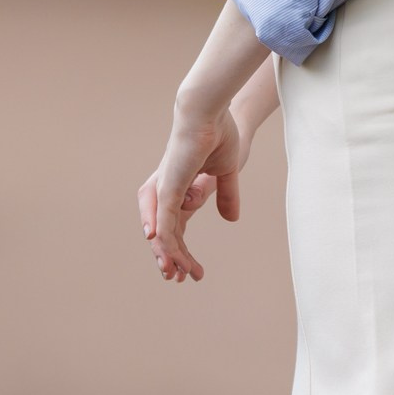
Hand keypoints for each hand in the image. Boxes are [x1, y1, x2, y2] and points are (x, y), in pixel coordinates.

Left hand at [137, 99, 246, 282]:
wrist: (213, 113)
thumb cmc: (220, 134)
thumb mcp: (226, 172)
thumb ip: (227, 196)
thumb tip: (231, 220)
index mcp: (179, 187)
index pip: (175, 227)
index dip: (180, 250)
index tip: (193, 272)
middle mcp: (166, 190)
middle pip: (163, 234)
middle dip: (170, 259)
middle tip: (177, 280)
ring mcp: (165, 188)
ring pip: (162, 232)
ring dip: (169, 255)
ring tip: (177, 275)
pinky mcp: (169, 186)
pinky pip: (165, 219)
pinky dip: (164, 238)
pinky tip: (163, 252)